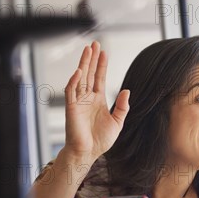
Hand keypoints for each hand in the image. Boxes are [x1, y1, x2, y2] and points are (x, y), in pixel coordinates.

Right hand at [63, 41, 129, 161]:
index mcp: (98, 100)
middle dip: (92, 59)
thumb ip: (123, 107)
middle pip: (90, 73)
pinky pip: (71, 91)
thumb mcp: (118, 122)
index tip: (104, 52)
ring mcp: (79, 101)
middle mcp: (88, 98)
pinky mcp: (71, 108)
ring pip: (80, 78)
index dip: (102, 65)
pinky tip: (79, 71)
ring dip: (84, 64)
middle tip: (95, 44)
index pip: (100, 78)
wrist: (88, 153)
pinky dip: (74, 81)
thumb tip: (127, 91)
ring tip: (88, 50)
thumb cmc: (101, 140)